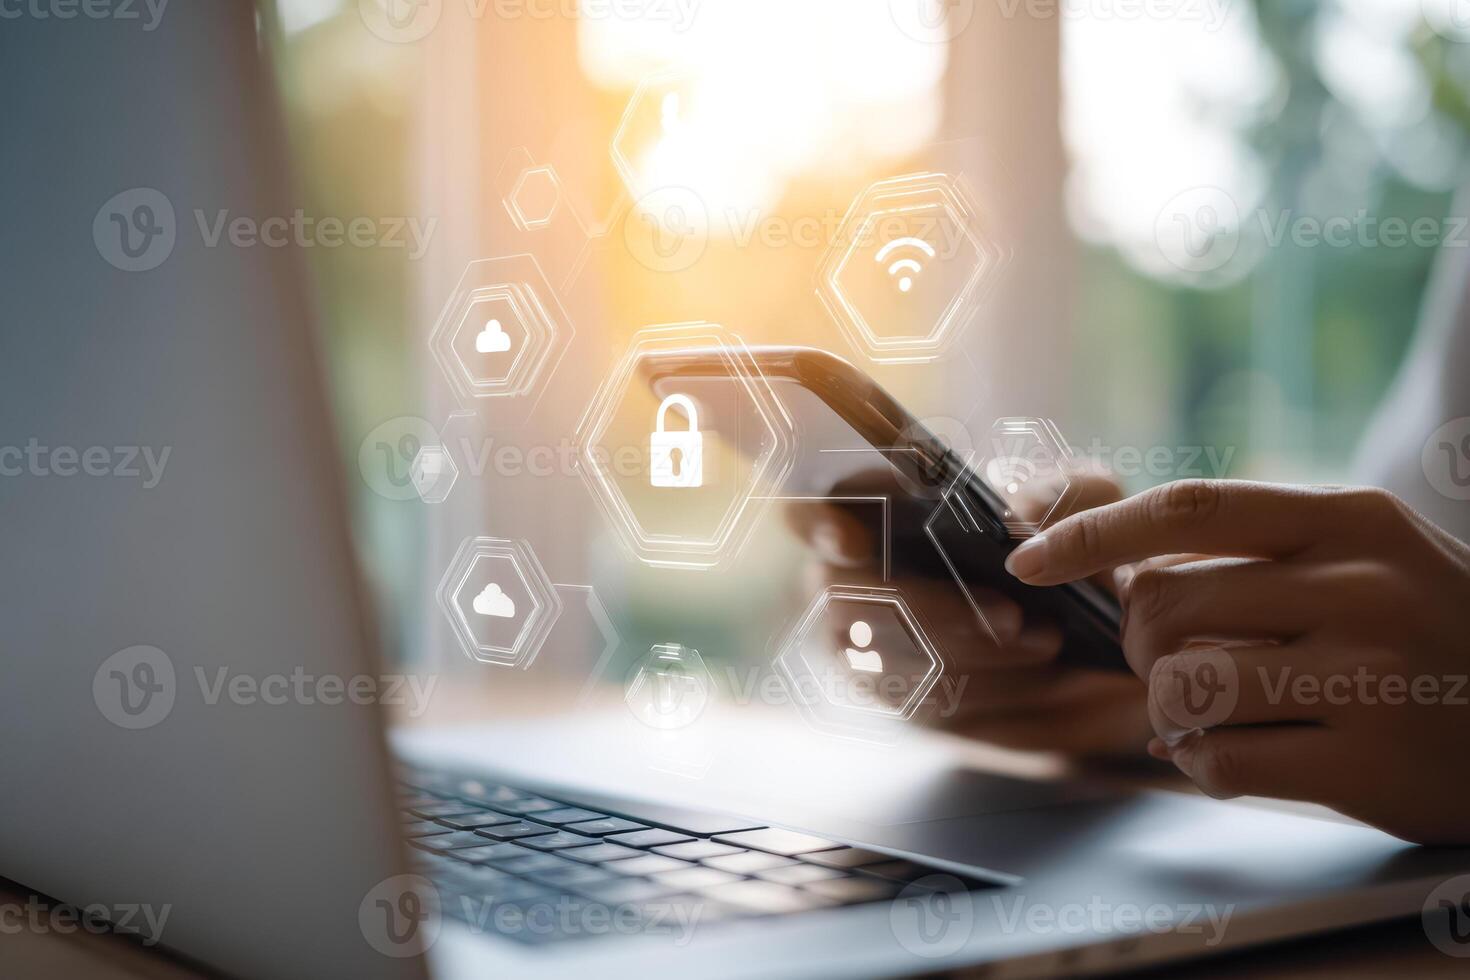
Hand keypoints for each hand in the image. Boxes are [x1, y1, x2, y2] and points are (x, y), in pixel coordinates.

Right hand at [788, 467, 1150, 757]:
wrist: (1099, 626)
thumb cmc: (1065, 540)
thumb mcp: (1083, 500)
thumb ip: (1059, 495)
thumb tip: (1016, 521)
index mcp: (873, 510)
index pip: (807, 512)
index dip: (814, 524)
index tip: (850, 539)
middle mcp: (851, 580)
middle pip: (849, 601)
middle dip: (930, 610)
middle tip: (1009, 616)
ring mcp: (867, 650)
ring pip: (887, 663)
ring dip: (969, 657)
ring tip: (1046, 644)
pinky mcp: (902, 700)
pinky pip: (925, 707)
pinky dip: (986, 695)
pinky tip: (1041, 679)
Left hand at [1006, 479, 1469, 843]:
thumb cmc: (1431, 628)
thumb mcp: (1364, 555)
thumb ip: (1258, 552)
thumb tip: (1118, 572)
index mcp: (1348, 520)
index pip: (1189, 510)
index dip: (1093, 533)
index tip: (1025, 556)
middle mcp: (1360, 587)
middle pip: (1165, 606)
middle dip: (1141, 643)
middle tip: (1177, 659)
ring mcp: (1370, 677)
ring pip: (1181, 686)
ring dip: (1169, 708)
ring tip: (1214, 710)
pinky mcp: (1369, 763)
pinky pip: (1221, 761)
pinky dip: (1204, 764)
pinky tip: (1244, 753)